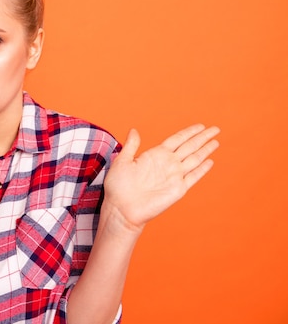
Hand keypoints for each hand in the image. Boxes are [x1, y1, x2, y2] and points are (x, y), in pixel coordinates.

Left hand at [103, 124, 219, 231]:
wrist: (121, 208)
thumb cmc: (118, 186)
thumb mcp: (122, 161)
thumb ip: (131, 145)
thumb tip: (134, 129)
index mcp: (155, 155)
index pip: (177, 140)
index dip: (189, 132)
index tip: (201, 126)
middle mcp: (167, 164)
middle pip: (189, 146)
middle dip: (202, 137)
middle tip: (215, 128)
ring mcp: (174, 176)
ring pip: (194, 159)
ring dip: (206, 150)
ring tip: (216, 141)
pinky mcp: (177, 189)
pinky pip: (193, 177)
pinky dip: (202, 169)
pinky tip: (210, 161)